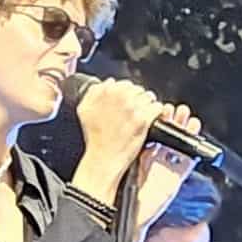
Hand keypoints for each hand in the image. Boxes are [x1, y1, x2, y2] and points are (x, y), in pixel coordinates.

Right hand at [72, 79, 162, 198]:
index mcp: (106, 91)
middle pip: (138, 89)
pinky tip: (149, 120)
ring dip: (147, 105)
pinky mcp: (144, 119)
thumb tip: (105, 83)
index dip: (126, 93)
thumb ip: (93, 92)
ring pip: (149, 96)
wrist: (103, 158)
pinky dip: (155, 113)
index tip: (125, 103)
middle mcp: (120, 96)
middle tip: (133, 112)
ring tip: (142, 116)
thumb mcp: (84, 110)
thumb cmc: (95, 138)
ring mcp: (133, 107)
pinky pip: (157, 107)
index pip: (124, 83)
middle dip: (137, 98)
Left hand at [130, 104, 201, 235]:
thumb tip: (125, 125)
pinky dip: (192, 149)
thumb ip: (127, 148)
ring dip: (183, 131)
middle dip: (172, 122)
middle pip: (167, 137)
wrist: (126, 216)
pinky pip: (186, 162)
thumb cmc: (118, 194)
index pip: (151, 134)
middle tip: (174, 109)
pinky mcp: (175, 179)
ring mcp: (165, 169)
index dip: (157, 121)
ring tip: (185, 117)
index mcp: (140, 156)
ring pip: (179, 146)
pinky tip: (193, 135)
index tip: (159, 108)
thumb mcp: (121, 163)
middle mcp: (153, 161)